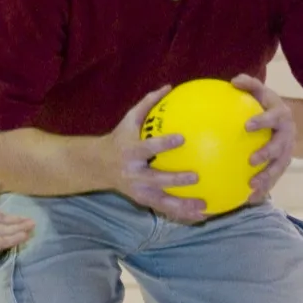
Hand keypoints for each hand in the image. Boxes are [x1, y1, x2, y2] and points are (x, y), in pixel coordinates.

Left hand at [0, 180, 35, 254]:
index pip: (5, 220)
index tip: (30, 220)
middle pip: (5, 230)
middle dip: (19, 230)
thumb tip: (2, 184)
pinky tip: (8, 241)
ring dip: (12, 238)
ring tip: (26, 235)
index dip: (17, 221)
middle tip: (33, 228)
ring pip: (0, 239)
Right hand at [107, 85, 206, 223]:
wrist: (99, 166)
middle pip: (156, 179)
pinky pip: (165, 209)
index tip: (181, 138)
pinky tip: (202, 216)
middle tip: (196, 176)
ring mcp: (139, 191)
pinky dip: (182, 214)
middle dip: (175, 179)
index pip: (147, 148)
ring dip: (182, 205)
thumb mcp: (129, 120)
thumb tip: (169, 86)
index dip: (163, 143)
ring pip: (162, 201)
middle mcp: (135, 174)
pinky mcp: (144, 201)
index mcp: (131, 152)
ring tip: (203, 207)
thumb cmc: (120, 138)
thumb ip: (148, 103)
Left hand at [232, 74, 295, 203]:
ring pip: (279, 168)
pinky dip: (264, 190)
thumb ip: (250, 85)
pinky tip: (248, 199)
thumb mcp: (262, 93)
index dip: (262, 121)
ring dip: (267, 178)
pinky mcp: (282, 167)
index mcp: (281, 117)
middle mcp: (287, 136)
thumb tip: (234, 80)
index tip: (247, 126)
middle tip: (251, 160)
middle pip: (279, 147)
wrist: (290, 123)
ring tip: (252, 187)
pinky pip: (274, 180)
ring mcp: (287, 153)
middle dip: (267, 154)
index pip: (272, 118)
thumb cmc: (267, 106)